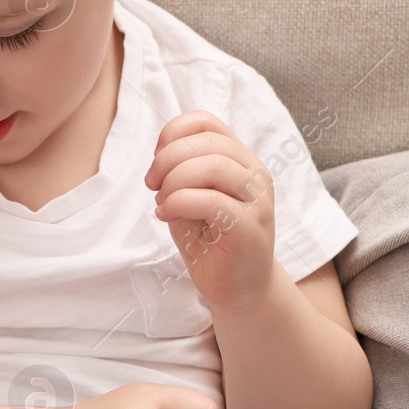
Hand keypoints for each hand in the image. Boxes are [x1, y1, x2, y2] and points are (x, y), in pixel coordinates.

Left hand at [144, 110, 275, 310]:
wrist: (237, 287)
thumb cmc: (210, 240)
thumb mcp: (188, 196)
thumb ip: (180, 170)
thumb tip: (162, 153)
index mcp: (239, 158)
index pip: (206, 121)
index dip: (173, 133)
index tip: (156, 158)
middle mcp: (254, 173)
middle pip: (207, 142)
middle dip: (167, 159)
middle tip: (152, 184)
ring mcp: (257, 199)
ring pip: (212, 166)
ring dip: (174, 181)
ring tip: (162, 201)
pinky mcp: (250, 227)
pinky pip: (211, 201)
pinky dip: (179, 203)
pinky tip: (166, 215)